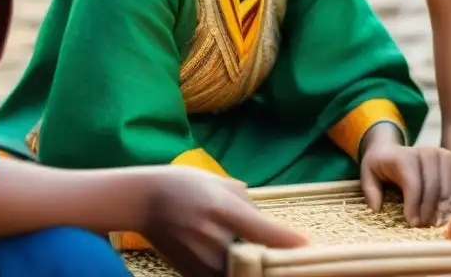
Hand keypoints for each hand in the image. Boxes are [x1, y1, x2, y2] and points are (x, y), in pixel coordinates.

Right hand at [139, 166, 308, 276]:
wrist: (142, 201)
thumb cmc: (184, 185)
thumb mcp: (217, 183)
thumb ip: (246, 202)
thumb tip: (266, 222)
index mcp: (222, 209)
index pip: (261, 230)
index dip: (286, 242)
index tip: (308, 246)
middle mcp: (213, 238)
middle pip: (254, 262)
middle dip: (273, 263)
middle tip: (292, 261)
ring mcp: (201, 261)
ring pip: (240, 275)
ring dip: (255, 270)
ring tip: (267, 263)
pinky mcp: (192, 275)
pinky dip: (236, 274)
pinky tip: (240, 264)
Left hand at [359, 125, 450, 227]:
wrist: (391, 149)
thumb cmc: (379, 165)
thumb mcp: (367, 174)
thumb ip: (370, 190)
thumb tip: (377, 207)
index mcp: (403, 156)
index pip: (413, 183)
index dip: (414, 205)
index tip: (413, 224)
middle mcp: (424, 151)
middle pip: (433, 187)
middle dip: (429, 211)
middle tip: (424, 228)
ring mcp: (439, 154)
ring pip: (447, 186)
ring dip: (442, 208)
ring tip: (433, 224)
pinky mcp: (450, 159)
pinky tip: (442, 215)